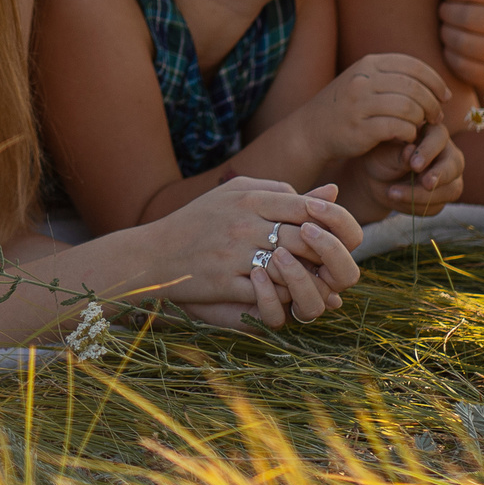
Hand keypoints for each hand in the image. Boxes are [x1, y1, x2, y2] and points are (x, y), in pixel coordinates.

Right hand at [143, 179, 364, 328]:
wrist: (153, 254)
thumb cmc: (198, 221)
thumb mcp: (235, 194)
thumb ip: (278, 190)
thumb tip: (328, 193)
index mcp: (248, 198)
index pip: (304, 206)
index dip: (326, 221)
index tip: (330, 233)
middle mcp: (242, 223)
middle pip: (303, 238)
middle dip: (321, 253)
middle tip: (328, 261)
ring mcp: (233, 255)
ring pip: (289, 268)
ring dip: (305, 276)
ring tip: (314, 279)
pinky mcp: (225, 283)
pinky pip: (267, 292)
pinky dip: (282, 295)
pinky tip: (286, 293)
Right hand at [311, 53, 449, 161]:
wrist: (312, 130)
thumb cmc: (346, 107)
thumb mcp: (363, 81)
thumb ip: (392, 77)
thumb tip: (433, 83)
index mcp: (368, 64)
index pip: (413, 66)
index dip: (435, 81)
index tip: (444, 96)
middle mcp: (363, 80)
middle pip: (414, 87)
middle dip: (433, 103)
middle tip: (437, 117)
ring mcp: (360, 104)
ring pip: (408, 107)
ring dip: (422, 119)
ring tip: (423, 127)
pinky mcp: (360, 129)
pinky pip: (398, 128)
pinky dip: (409, 133)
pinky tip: (408, 137)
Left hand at [353, 124, 464, 218]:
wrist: (377, 180)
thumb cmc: (381, 158)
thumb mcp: (383, 154)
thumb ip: (398, 153)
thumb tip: (410, 152)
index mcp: (432, 133)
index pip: (439, 138)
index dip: (429, 152)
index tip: (414, 165)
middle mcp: (447, 153)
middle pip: (454, 164)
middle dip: (439, 176)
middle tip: (426, 184)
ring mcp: (449, 176)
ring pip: (451, 189)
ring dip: (424, 196)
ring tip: (393, 193)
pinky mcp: (443, 195)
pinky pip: (437, 206)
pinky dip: (416, 206)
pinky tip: (398, 201)